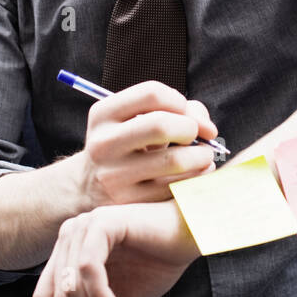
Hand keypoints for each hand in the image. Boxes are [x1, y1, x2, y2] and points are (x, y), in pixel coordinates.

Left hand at [33, 202, 199, 296]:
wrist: (189, 237)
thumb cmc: (155, 264)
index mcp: (67, 249)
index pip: (45, 296)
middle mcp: (69, 235)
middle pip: (56, 294)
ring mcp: (84, 226)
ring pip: (71, 286)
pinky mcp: (102, 222)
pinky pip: (89, 268)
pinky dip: (101, 296)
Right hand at [76, 81, 218, 206]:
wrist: (88, 187)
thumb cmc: (126, 144)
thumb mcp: (132, 119)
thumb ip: (174, 109)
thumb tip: (208, 128)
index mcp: (103, 114)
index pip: (152, 94)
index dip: (179, 101)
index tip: (185, 113)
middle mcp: (104, 143)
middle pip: (161, 125)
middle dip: (191, 127)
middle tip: (195, 135)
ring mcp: (114, 176)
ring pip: (174, 161)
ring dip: (201, 155)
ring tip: (203, 155)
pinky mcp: (129, 203)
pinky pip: (176, 187)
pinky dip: (198, 177)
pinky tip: (197, 173)